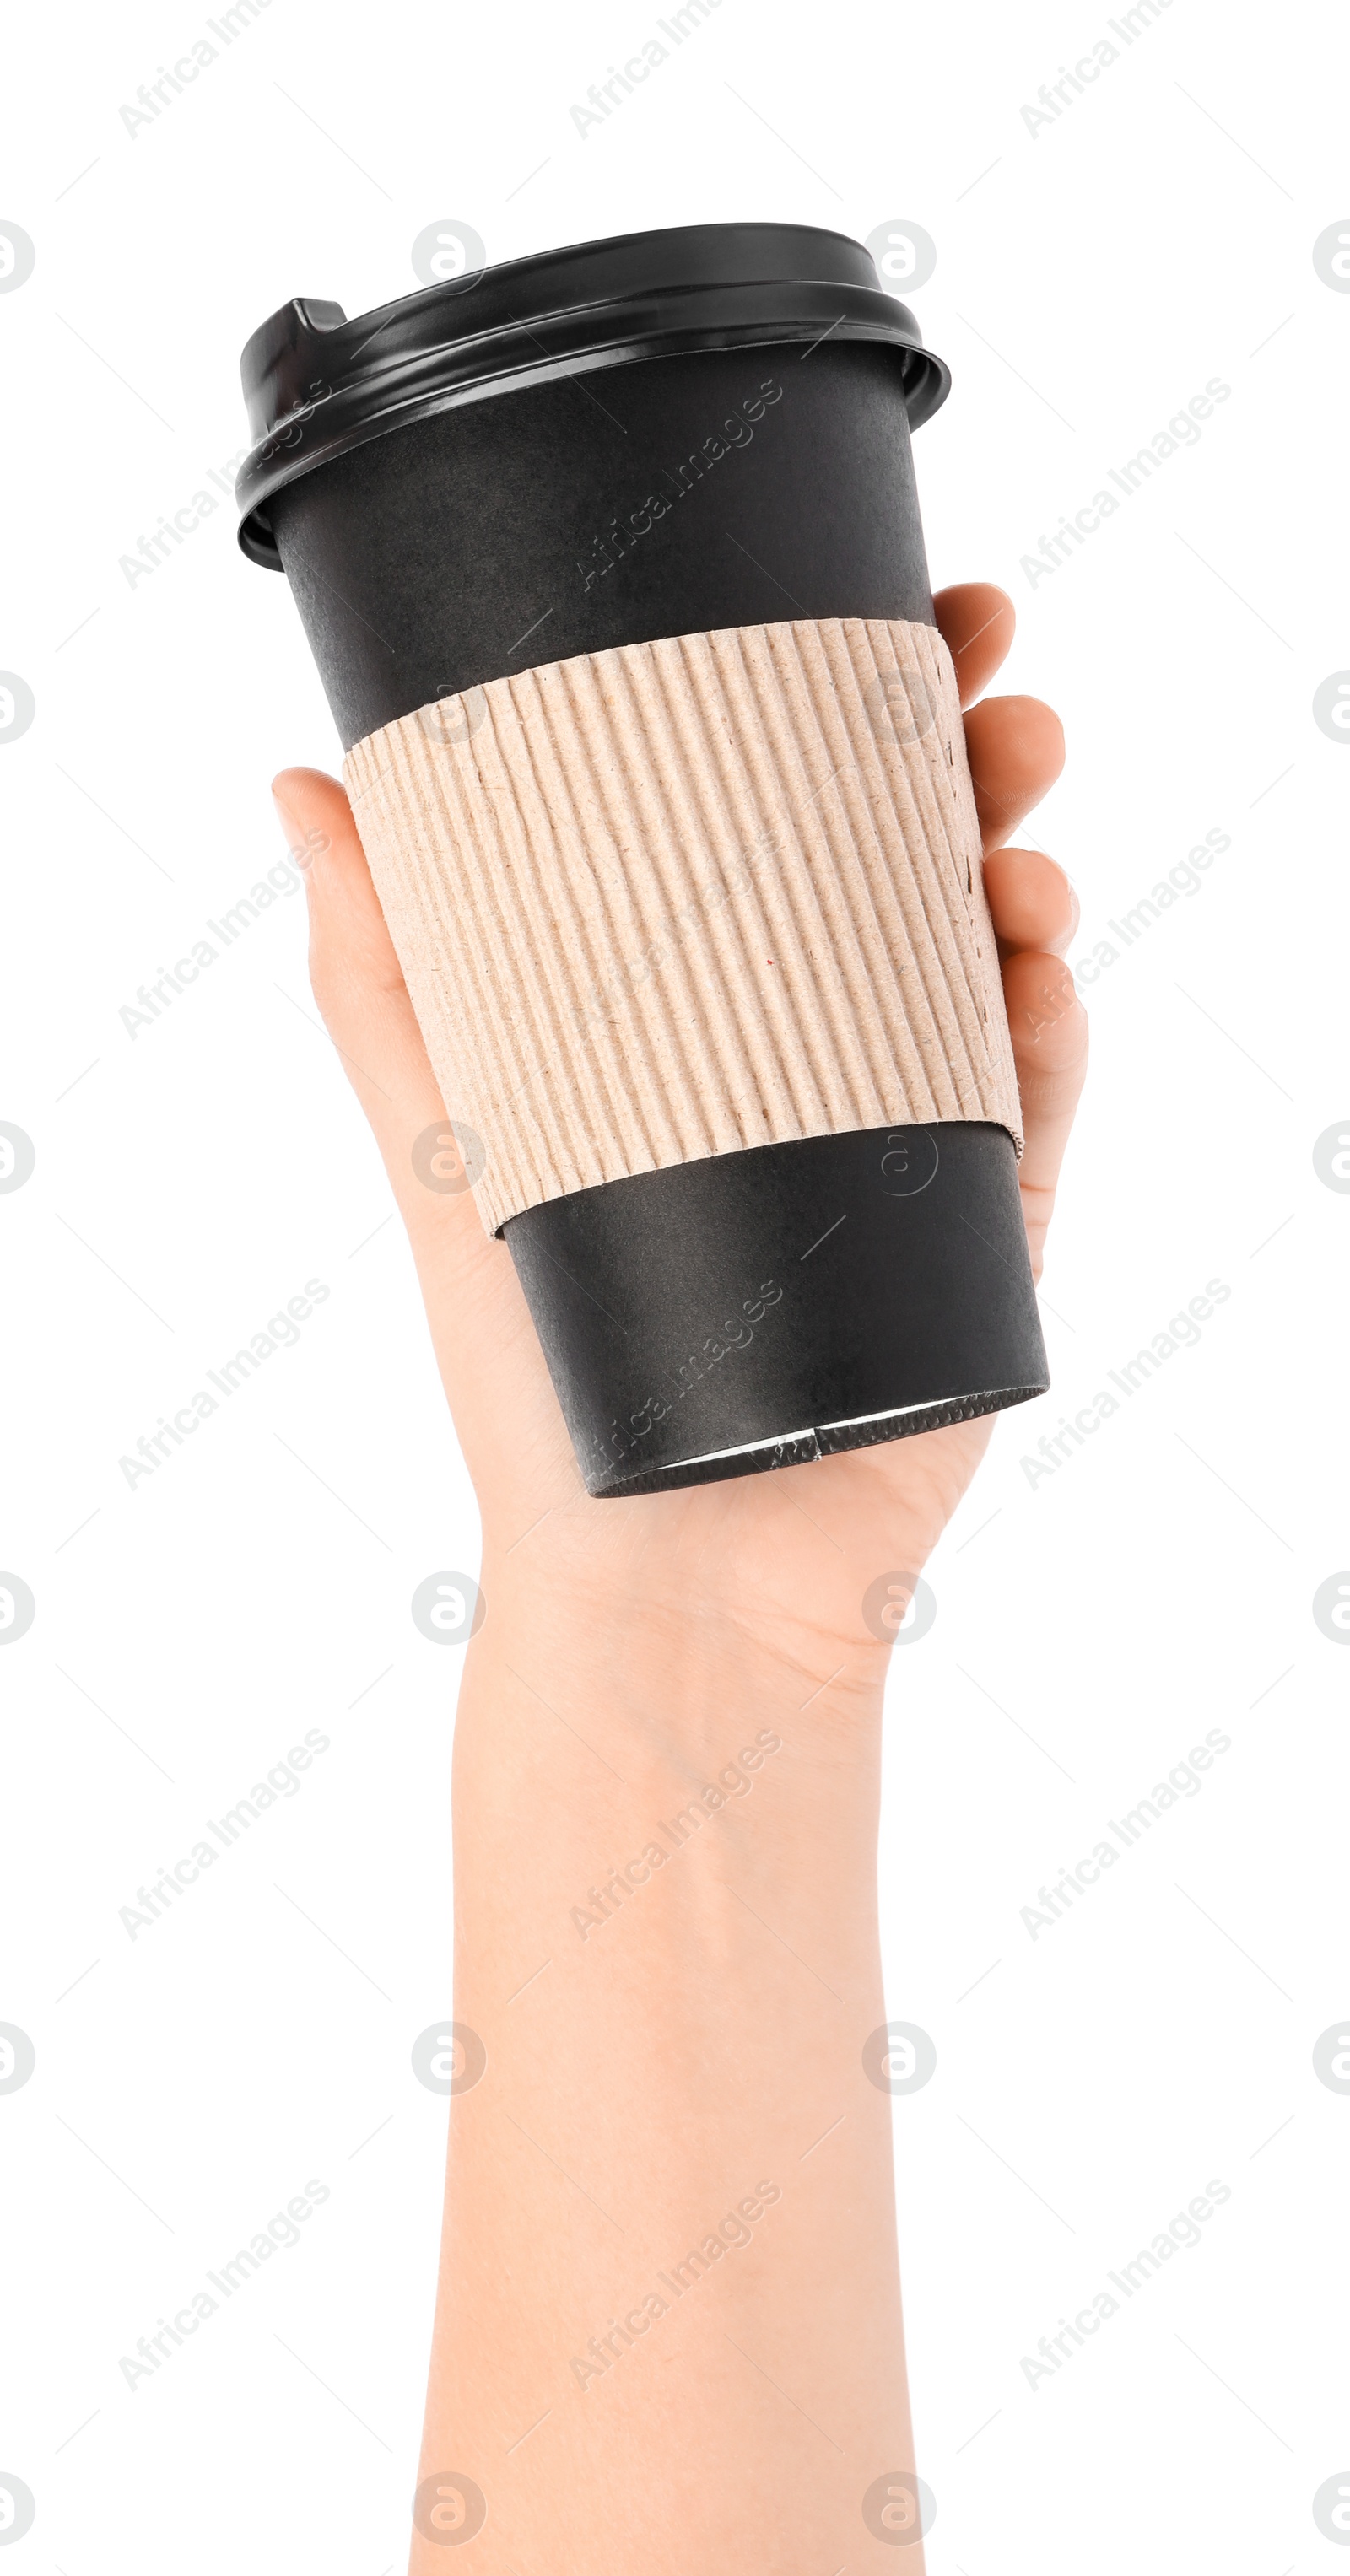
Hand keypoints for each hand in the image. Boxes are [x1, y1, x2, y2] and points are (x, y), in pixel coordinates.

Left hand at [273, 583, 1086, 1700]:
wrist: (657, 1578)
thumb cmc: (530, 1379)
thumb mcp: (445, 1147)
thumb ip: (385, 976)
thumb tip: (303, 785)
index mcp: (693, 1016)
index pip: (772, 818)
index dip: (829, 696)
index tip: (864, 597)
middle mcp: (806, 1056)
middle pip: (907, 856)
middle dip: (962, 737)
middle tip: (985, 657)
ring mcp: (904, 1136)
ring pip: (993, 950)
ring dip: (1023, 843)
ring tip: (1016, 794)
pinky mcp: (982, 1228)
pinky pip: (1039, 1093)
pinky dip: (1052, 1006)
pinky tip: (1035, 938)